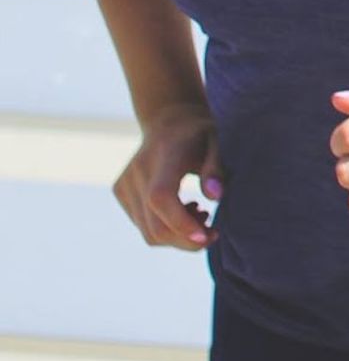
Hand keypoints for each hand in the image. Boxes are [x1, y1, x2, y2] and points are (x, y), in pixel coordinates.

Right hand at [114, 103, 221, 251]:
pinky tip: (184, 208)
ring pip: (148, 232)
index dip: (182, 224)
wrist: (169, 120)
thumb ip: (216, 168)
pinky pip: (142, 225)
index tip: (208, 237)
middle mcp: (139, 171)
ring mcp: (125, 183)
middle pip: (155, 225)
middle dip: (187, 240)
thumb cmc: (199, 134)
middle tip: (213, 232)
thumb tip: (215, 196)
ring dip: (178, 236)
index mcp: (165, 157)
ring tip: (201, 213)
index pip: (162, 198)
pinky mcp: (120, 191)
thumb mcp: (217, 143)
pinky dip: (165, 228)